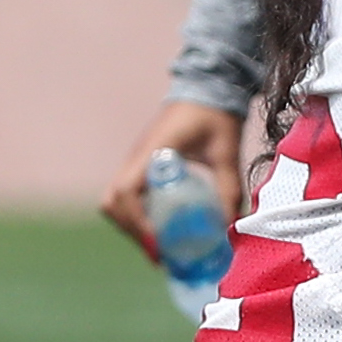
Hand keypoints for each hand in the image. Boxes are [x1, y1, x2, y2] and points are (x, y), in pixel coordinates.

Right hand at [100, 98, 244, 260]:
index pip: (126, 191)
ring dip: (130, 224)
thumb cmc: (216, 118)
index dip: (137, 220)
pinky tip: (158, 228)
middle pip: (112, 201)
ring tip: (157, 246)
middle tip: (158, 252)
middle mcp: (136, 157)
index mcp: (153, 151)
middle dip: (131, 230)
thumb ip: (229, 188)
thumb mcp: (226, 153)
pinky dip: (134, 214)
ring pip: (113, 200)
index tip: (157, 241)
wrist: (207, 89)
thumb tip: (229, 228)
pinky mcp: (139, 164)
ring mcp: (134, 160)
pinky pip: (124, 194)